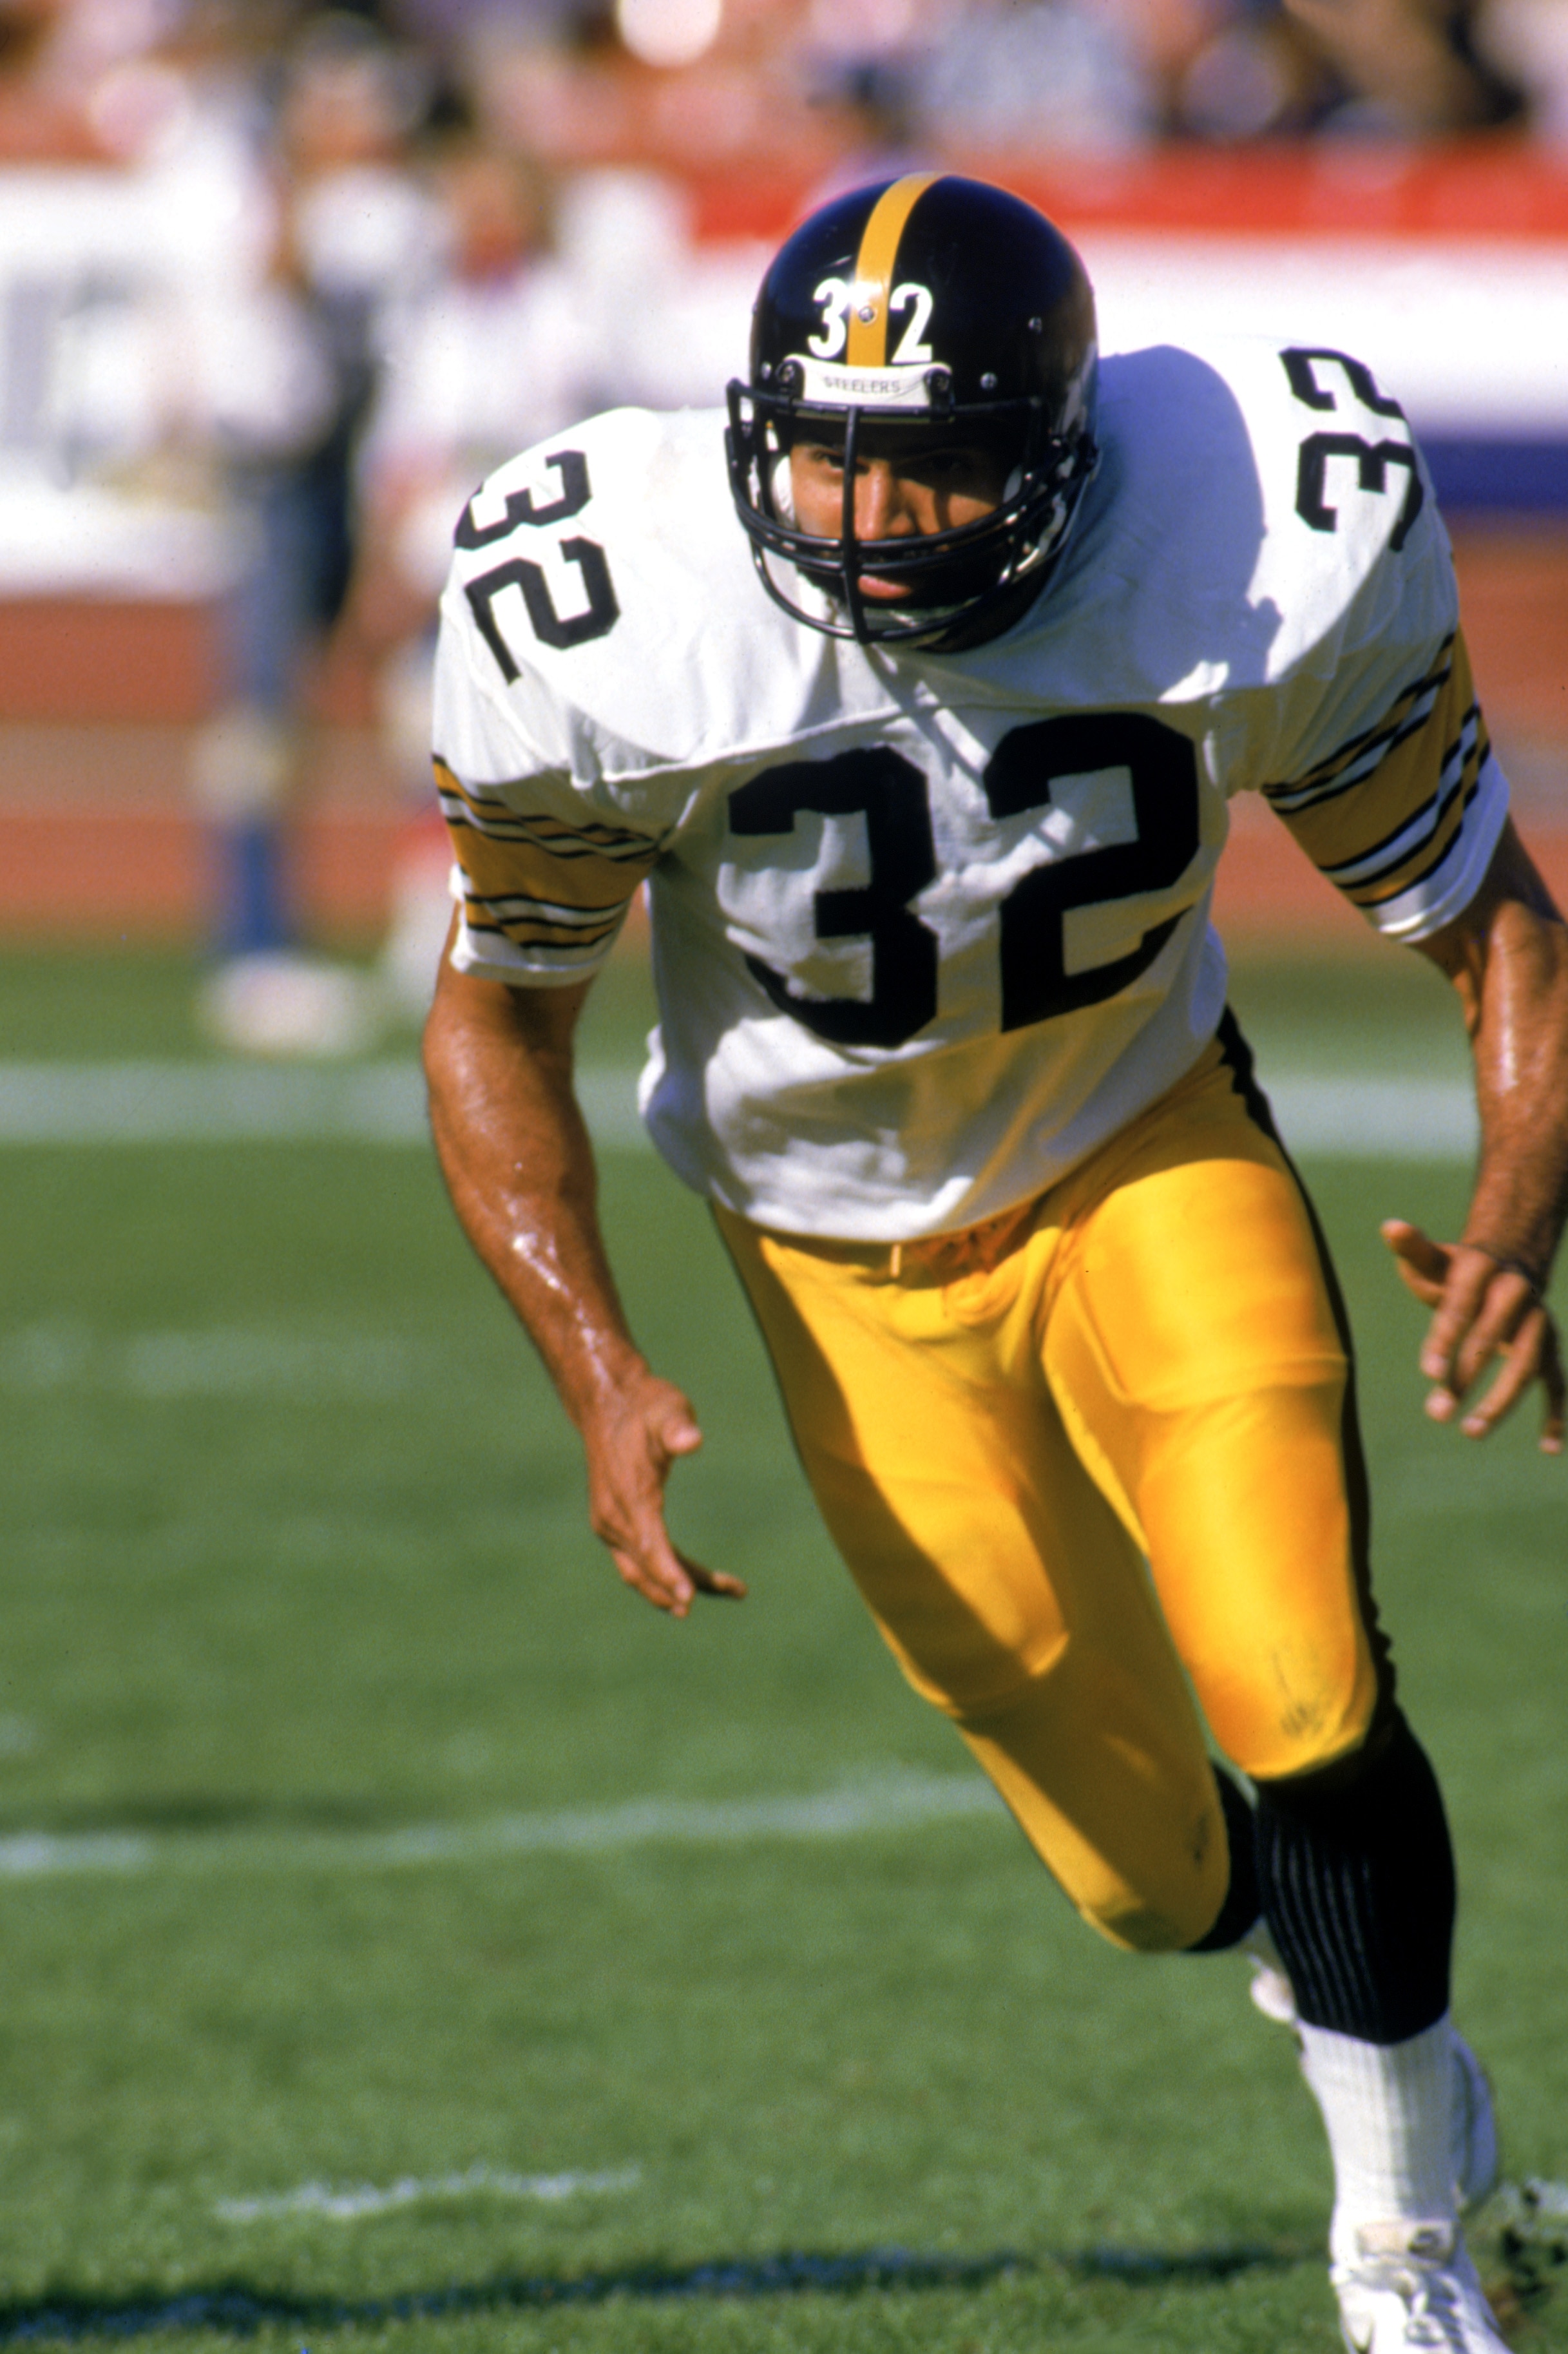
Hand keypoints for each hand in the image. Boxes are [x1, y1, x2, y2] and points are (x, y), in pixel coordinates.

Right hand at [580, 1368, 746, 1615]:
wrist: (606, 1407)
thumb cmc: (645, 1408)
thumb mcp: (666, 1410)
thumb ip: (678, 1427)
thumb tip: (692, 1440)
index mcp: (628, 1495)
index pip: (649, 1544)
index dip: (669, 1572)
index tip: (689, 1598)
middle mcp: (613, 1517)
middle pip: (648, 1567)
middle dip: (684, 1586)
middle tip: (736, 1590)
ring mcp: (610, 1525)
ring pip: (642, 1572)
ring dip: (678, 1586)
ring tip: (731, 1588)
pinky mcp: (614, 1527)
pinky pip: (639, 1561)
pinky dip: (666, 1574)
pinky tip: (695, 1580)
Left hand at [1381, 1218, 1563, 1453]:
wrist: (1506, 1265)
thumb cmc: (1456, 1270)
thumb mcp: (1434, 1259)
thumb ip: (1413, 1250)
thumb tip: (1390, 1226)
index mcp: (1483, 1271)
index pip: (1461, 1308)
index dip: (1446, 1339)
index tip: (1429, 1372)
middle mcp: (1517, 1295)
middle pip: (1491, 1340)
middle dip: (1464, 1377)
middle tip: (1436, 1412)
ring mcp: (1537, 1323)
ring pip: (1527, 1366)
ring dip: (1502, 1401)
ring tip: (1470, 1432)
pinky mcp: (1549, 1348)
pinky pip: (1557, 1383)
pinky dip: (1556, 1415)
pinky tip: (1549, 1448)